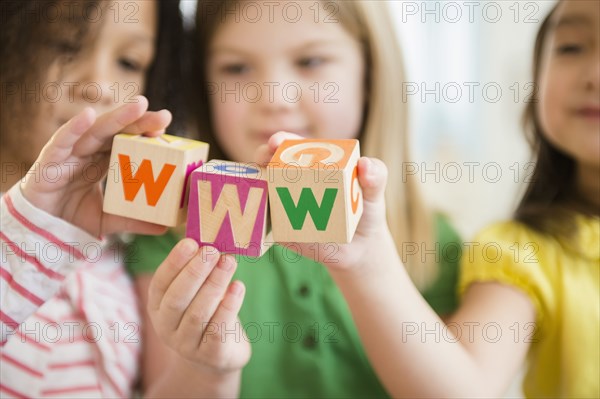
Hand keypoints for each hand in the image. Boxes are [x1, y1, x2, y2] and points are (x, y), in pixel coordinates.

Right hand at [20, 96, 169, 236]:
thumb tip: (165, 226)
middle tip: (164, 116)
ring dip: (118, 117)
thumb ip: (135, 220)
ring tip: (140, 106)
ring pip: (95, 131)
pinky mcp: (49, 161)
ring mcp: (69, 154)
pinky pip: (61, 141)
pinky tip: (88, 115)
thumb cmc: (71, 218)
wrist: (38, 230)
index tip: (167, 129)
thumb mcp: (109, 220)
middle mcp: (88, 153)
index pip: (128, 142)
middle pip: (117, 132)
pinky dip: (74, 128)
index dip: (146, 135)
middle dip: (140, 121)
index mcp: (104, 163)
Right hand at [147, 239, 250, 373]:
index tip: (190, 242)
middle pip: (177, 298)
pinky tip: (238, 287)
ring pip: (198, 313)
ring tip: (229, 262)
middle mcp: (167, 327)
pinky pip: (218, 330)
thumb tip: (209, 240)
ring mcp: (187, 345)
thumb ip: (199, 271)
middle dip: (195, 272)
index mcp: (158, 306)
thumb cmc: (209, 313)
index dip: (174, 263)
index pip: (160, 283)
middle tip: (212, 251)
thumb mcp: (198, 292)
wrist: (218, 356)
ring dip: (215, 284)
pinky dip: (229, 306)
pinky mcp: (210, 356)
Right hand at [256, 132, 393, 270]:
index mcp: (310, 163)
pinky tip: (258, 222)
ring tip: (263, 192)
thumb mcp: (374, 191)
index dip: (281, 140)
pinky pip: (265, 224)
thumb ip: (376, 175)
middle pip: (267, 164)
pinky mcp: (279, 230)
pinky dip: (258, 222)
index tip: (277, 142)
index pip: (291, 146)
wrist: (359, 247)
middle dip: (260, 159)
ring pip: (261, 192)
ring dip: (255, 190)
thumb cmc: (364, 209)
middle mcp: (290, 180)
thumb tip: (365, 165)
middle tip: (264, 160)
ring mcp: (282, 204)